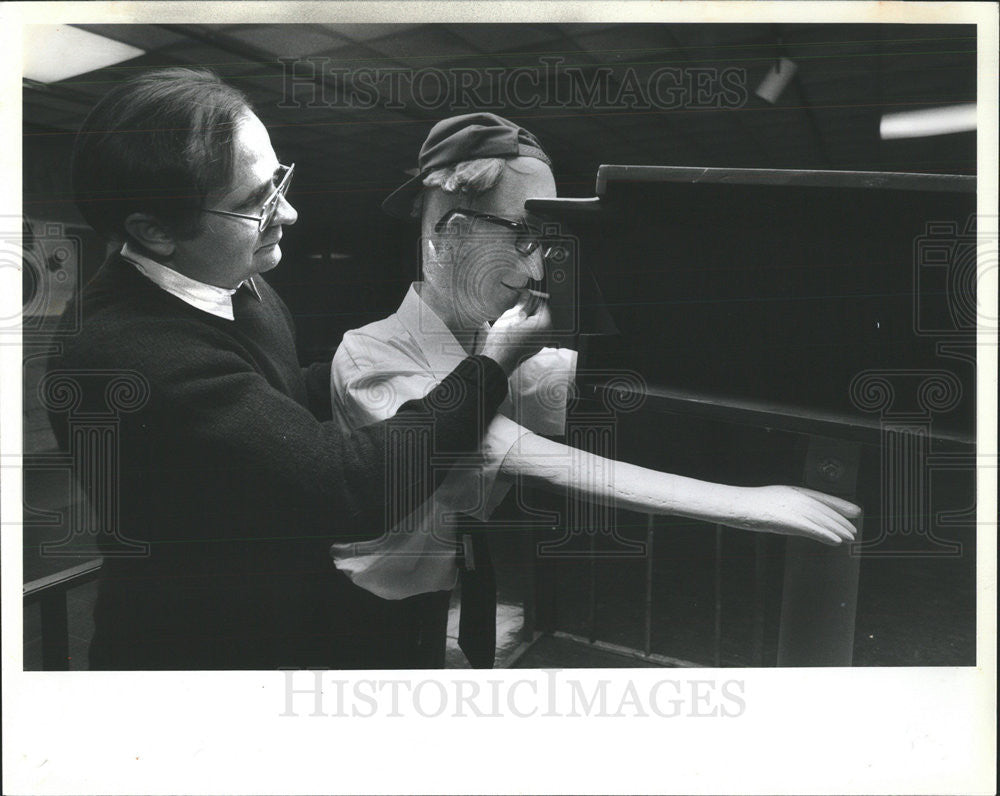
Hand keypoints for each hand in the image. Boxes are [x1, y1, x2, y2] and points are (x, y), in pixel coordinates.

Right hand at [479, 293, 551, 375]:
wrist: (497, 360)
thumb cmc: (504, 339)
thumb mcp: (513, 315)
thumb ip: (523, 303)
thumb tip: (526, 293)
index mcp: (544, 324)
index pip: (540, 303)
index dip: (529, 297)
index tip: (520, 294)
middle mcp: (546, 333)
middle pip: (538, 313)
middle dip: (527, 308)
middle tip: (514, 304)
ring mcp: (540, 341)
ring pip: (533, 323)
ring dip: (524, 317)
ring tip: (511, 315)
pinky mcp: (533, 347)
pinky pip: (531, 331)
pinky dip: (523, 326)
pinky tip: (512, 326)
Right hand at [727, 485, 860, 545]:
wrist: (737, 504)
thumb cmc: (750, 504)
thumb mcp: (774, 500)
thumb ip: (790, 508)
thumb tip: (802, 519)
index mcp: (794, 490)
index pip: (824, 497)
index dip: (841, 505)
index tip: (854, 511)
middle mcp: (797, 497)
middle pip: (825, 510)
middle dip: (841, 521)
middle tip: (853, 530)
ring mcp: (794, 508)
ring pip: (822, 520)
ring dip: (838, 529)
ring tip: (849, 537)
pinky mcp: (789, 519)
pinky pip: (812, 529)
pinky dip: (826, 534)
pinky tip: (835, 541)